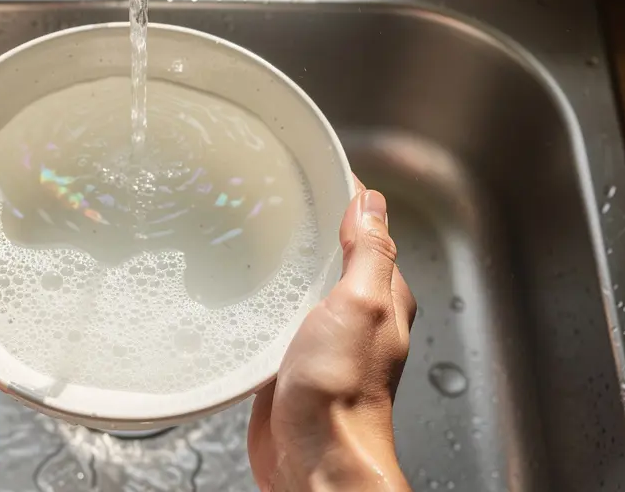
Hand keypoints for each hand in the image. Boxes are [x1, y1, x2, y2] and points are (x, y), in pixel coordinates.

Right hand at [247, 179, 415, 490]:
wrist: (313, 456)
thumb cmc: (342, 392)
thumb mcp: (361, 304)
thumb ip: (368, 252)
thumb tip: (371, 203)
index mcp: (382, 295)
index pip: (367, 229)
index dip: (345, 197)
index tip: (315, 169)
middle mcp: (355, 314)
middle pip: (331, 253)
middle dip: (308, 225)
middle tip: (273, 196)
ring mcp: (321, 336)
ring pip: (301, 284)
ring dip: (282, 263)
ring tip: (252, 234)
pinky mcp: (288, 358)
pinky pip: (277, 316)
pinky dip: (263, 299)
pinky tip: (242, 290)